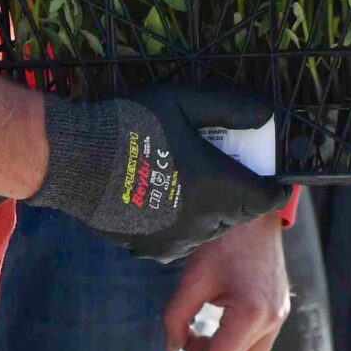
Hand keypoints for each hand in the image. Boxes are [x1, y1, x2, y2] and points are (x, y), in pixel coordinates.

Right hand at [28, 83, 290, 263]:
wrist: (75, 160)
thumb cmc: (131, 125)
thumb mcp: (184, 101)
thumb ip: (231, 107)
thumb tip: (267, 114)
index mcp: (217, 187)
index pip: (266, 197)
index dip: (275, 187)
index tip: (274, 176)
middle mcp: (202, 222)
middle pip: (239, 213)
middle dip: (240, 193)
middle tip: (226, 166)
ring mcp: (175, 240)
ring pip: (210, 229)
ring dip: (211, 210)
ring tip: (193, 180)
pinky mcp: (150, 249)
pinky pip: (181, 239)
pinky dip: (183, 223)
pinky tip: (166, 198)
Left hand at [165, 214, 291, 350]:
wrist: (255, 215)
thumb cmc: (224, 243)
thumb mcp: (193, 279)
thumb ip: (177, 318)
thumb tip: (172, 347)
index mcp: (252, 313)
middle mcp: (272, 319)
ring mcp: (280, 314)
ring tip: (199, 342)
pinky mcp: (281, 307)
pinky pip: (260, 340)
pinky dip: (238, 344)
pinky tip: (217, 331)